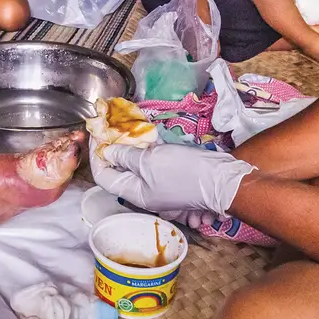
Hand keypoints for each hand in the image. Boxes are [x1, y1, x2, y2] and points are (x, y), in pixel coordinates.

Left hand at [92, 142, 251, 214]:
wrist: (222, 180)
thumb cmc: (185, 173)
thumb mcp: (150, 162)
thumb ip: (126, 156)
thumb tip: (108, 151)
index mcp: (135, 193)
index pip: (104, 176)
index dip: (97, 154)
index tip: (96, 133)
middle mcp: (145, 191)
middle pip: (119, 170)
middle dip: (113, 147)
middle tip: (110, 126)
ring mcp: (160, 183)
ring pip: (137, 163)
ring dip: (131, 144)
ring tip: (127, 125)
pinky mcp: (173, 175)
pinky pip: (154, 161)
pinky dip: (149, 146)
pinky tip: (149, 132)